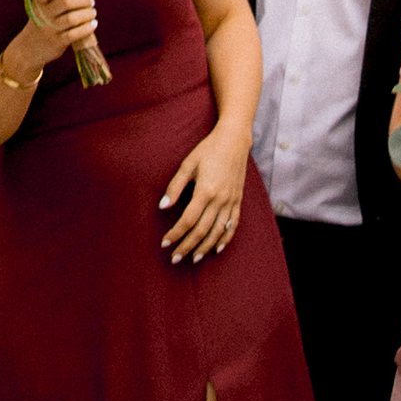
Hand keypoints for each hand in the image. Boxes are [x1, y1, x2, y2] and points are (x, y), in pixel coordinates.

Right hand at [14, 0, 103, 79]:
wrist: (29, 48)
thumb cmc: (44, 23)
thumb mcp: (49, 7)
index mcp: (38, 1)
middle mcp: (42, 14)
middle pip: (65, 2)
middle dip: (83, 0)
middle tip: (91, 2)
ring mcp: (49, 29)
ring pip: (71, 18)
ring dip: (87, 14)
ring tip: (93, 13)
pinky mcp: (56, 42)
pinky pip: (74, 34)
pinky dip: (86, 28)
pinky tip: (93, 24)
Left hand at [158, 119, 248, 263]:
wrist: (234, 141)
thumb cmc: (208, 150)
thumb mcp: (187, 164)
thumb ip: (175, 186)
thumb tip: (162, 207)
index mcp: (205, 191)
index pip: (188, 220)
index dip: (176, 234)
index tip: (165, 243)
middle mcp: (220, 200)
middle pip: (202, 230)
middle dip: (187, 246)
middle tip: (175, 258)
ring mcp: (231, 202)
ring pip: (218, 232)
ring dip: (204, 247)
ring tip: (193, 258)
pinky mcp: (238, 201)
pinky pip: (233, 225)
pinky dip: (225, 239)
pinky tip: (216, 248)